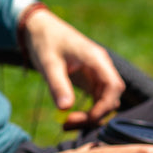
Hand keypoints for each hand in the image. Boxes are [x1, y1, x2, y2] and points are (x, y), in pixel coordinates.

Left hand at [23, 9, 125, 128]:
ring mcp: (97, 73)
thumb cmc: (44, 41)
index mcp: (96, 58)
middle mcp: (101, 66)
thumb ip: (58, 84)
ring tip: (66, 124)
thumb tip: (65, 108)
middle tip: (68, 123)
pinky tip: (69, 118)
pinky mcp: (90, 79)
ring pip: (105, 101)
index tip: (87, 118)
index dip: (105, 105)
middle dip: (95, 114)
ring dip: (91, 115)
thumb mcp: (48, 63)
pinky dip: (86, 111)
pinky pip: (95, 99)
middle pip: (112, 97)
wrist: (39, 27)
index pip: (114, 86)